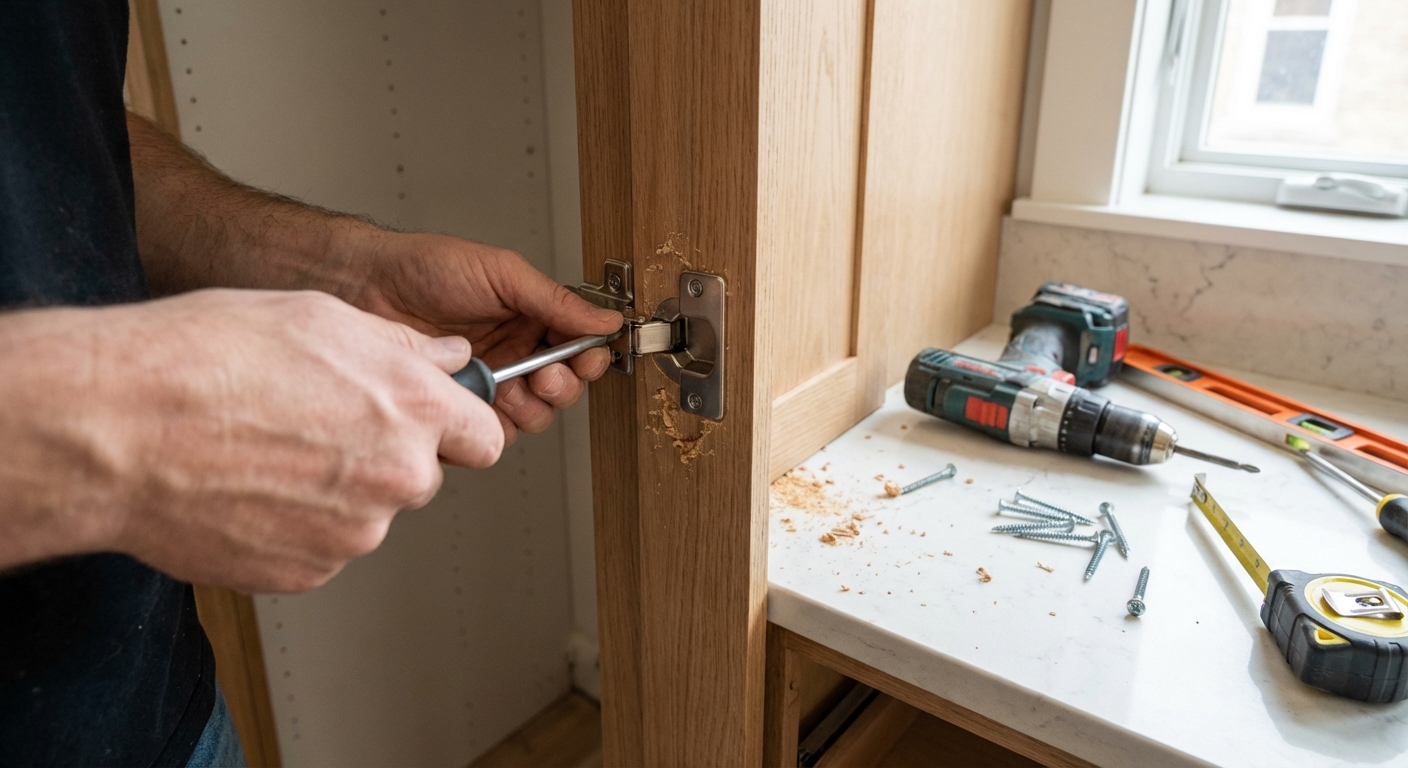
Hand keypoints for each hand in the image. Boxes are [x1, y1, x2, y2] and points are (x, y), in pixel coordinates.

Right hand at [0, 289, 497, 591]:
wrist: (117, 427)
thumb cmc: (204, 360)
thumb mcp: (318, 316)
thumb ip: (402, 347)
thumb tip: (446, 358)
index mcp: (413, 408)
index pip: (483, 437)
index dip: (456, 427)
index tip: (433, 424)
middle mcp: (396, 476)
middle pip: (419, 476)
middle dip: (385, 456)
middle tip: (314, 427)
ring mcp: (353, 533)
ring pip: (366, 514)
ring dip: (334, 492)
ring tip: (262, 453)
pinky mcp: (307, 572)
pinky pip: (319, 547)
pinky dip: (293, 526)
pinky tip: (246, 489)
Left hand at [355, 232, 622, 444]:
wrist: (365, 284)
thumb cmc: (426, 268)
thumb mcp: (502, 273)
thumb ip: (555, 299)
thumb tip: (604, 319)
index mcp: (529, 319)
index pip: (576, 348)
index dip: (587, 359)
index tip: (585, 359)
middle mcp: (513, 353)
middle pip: (560, 390)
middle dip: (559, 387)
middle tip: (543, 375)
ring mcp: (487, 382)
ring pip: (531, 416)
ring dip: (528, 407)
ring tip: (509, 386)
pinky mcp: (458, 406)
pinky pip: (488, 432)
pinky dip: (490, 424)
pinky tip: (479, 402)